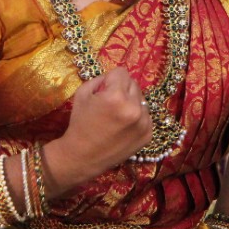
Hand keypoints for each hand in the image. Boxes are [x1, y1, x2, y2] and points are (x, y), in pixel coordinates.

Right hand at [44, 68, 152, 190]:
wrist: (83, 156)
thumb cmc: (80, 123)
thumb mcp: (82, 93)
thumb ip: (100, 80)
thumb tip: (113, 78)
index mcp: (116, 96)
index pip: (121, 72)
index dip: (110, 80)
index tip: (103, 91)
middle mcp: (134, 108)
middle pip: (133, 84)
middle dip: (122, 89)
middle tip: (109, 103)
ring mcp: (144, 123)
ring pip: (141, 99)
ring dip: (131, 103)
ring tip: (117, 116)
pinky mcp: (148, 134)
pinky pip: (145, 115)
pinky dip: (136, 117)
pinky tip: (123, 126)